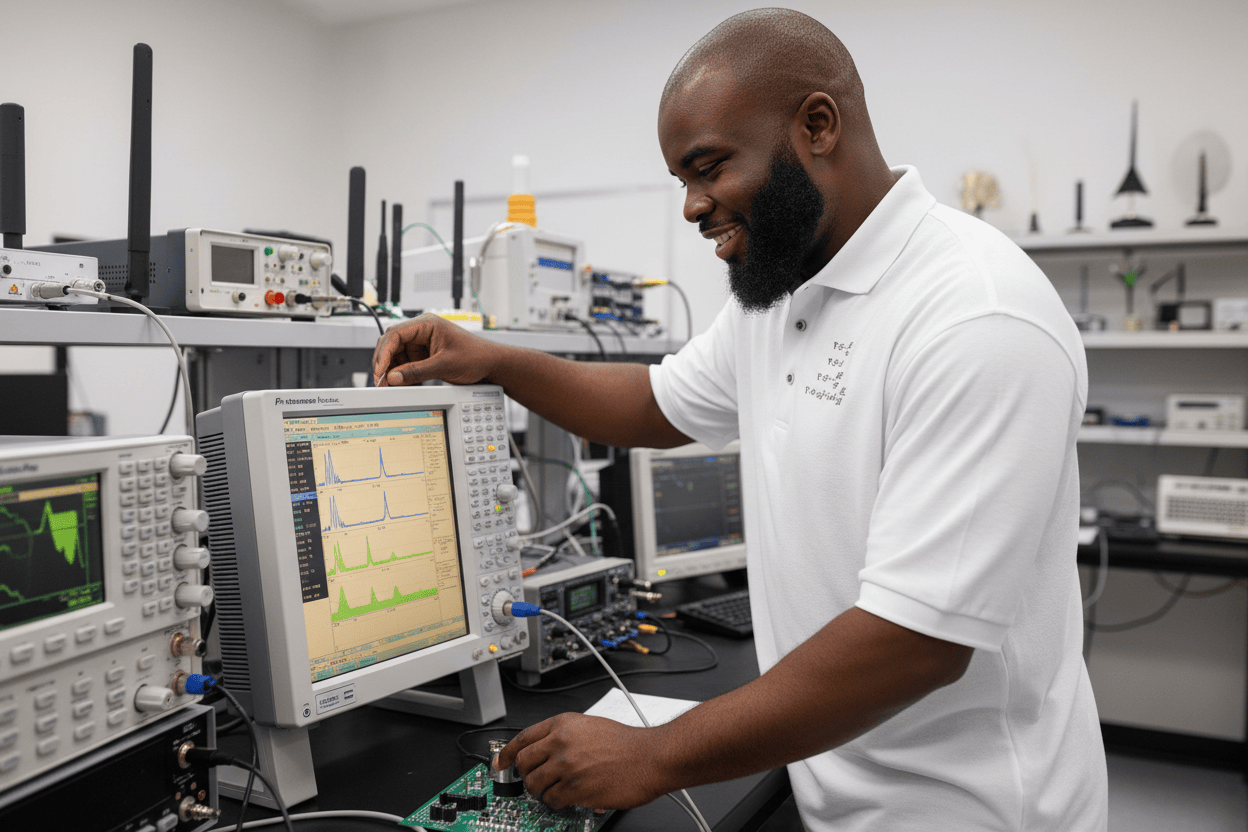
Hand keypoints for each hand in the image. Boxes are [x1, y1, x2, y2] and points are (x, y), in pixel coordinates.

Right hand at [371, 313, 496, 386]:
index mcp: (427, 324)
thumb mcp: (444, 365)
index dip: (384, 352)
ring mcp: (422, 343)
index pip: (396, 334)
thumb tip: (393, 378)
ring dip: (390, 369)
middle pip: (392, 344)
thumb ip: (417, 371)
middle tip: (379, 380)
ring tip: (388, 385)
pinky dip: (400, 374)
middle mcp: (422, 331)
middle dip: (384, 362)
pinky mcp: (424, 355)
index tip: (379, 369)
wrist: (491, 364)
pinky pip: (405, 363)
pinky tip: (399, 383)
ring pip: (396, 355)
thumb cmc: (475, 356)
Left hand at [494, 713, 665, 809]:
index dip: (506, 753)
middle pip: (523, 762)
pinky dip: (556, 802)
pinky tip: (567, 798)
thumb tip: (543, 752)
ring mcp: (567, 766)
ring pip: (535, 784)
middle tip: (534, 781)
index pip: (523, 738)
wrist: (650, 758)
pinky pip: (552, 800)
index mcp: (563, 724)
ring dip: (541, 791)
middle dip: (525, 775)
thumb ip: (564, 736)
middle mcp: (561, 742)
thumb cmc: (627, 744)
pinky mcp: (575, 788)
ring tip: (555, 790)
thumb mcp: (590, 726)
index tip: (499, 763)